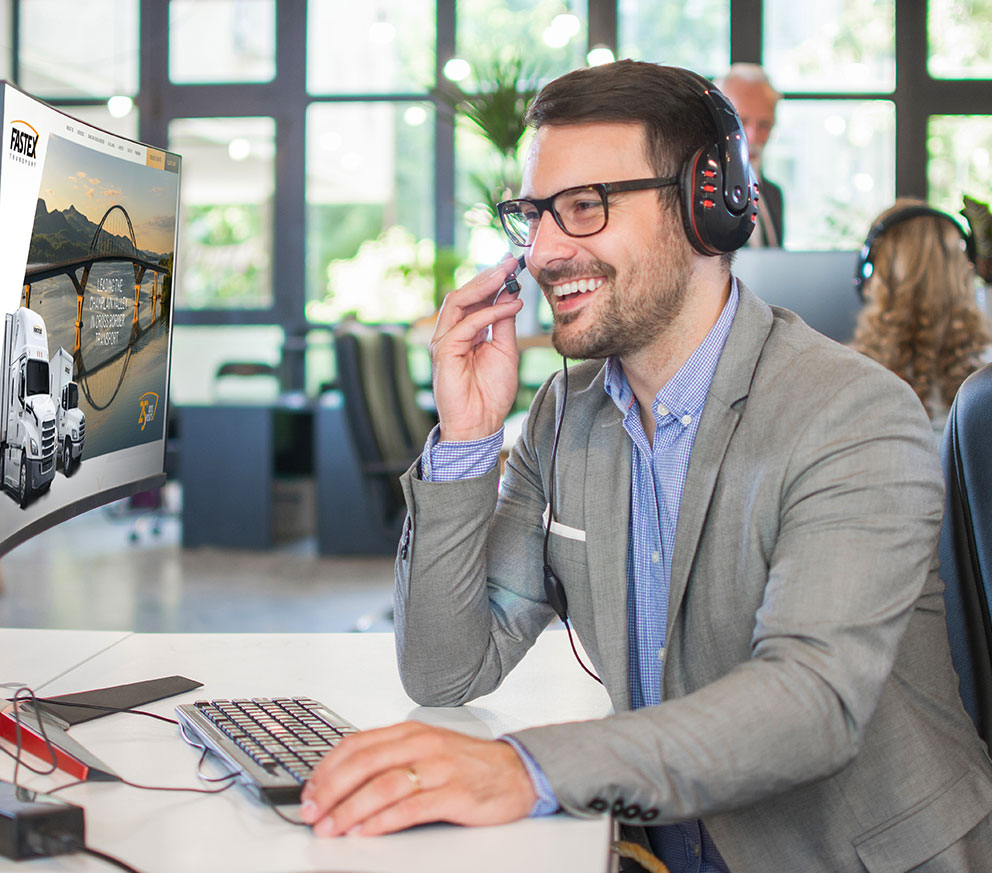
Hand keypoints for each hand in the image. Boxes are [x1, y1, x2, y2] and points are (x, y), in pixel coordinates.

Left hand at [299, 721, 536, 836]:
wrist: (518, 771)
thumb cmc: (468, 764)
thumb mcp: (427, 749)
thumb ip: (392, 758)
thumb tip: (345, 781)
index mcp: (410, 731)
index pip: (357, 744)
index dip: (327, 768)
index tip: (309, 791)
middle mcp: (422, 744)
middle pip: (364, 763)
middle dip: (330, 790)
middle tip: (311, 813)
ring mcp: (439, 767)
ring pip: (382, 785)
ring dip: (350, 809)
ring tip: (331, 828)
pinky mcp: (454, 793)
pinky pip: (410, 807)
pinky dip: (382, 821)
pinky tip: (366, 831)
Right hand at [430, 255, 524, 441]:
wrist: (480, 424)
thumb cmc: (491, 392)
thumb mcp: (505, 350)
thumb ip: (504, 322)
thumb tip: (511, 294)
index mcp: (466, 331)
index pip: (475, 298)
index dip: (493, 280)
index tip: (512, 264)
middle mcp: (452, 332)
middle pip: (464, 294)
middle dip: (487, 276)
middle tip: (509, 262)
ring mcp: (445, 341)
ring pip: (458, 301)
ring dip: (484, 285)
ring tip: (506, 274)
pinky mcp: (443, 351)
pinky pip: (466, 324)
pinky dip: (489, 313)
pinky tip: (509, 307)